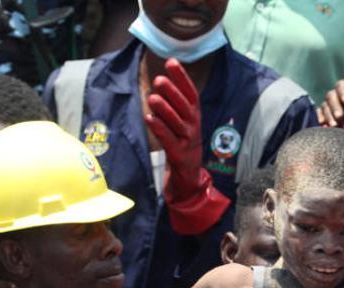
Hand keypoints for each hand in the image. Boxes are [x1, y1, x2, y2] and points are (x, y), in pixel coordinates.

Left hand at [146, 57, 200, 176]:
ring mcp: (187, 139)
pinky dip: (159, 129)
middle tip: (159, 79)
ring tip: (152, 98)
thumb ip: (174, 98)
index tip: (172, 62)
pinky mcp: (178, 153)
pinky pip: (168, 140)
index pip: (190, 92)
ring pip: (176, 123)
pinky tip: (149, 119)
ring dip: (165, 110)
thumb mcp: (183, 117)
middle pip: (184, 106)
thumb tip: (163, 72)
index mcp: (194, 113)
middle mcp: (193, 124)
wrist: (190, 168)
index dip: (182, 77)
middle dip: (172, 92)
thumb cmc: (182, 137)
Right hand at [318, 77, 343, 126]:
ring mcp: (332, 103)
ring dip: (329, 115)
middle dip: (335, 106)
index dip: (343, 92)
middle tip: (340, 117)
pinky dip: (321, 118)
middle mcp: (339, 93)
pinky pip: (320, 114)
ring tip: (334, 125)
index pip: (342, 85)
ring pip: (325, 106)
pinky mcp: (327, 113)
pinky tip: (323, 124)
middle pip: (331, 95)